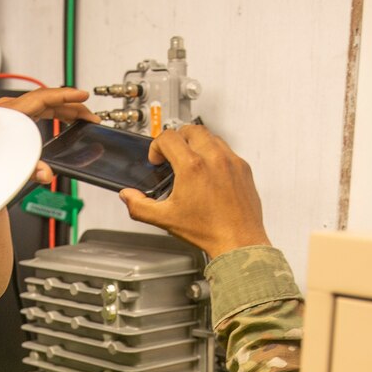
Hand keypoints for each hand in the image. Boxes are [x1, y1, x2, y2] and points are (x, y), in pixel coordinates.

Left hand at [0, 87, 99, 183]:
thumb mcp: (11, 166)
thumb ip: (32, 171)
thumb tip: (47, 175)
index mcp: (12, 114)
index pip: (45, 97)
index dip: (66, 95)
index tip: (83, 94)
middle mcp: (10, 111)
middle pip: (47, 101)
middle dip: (71, 107)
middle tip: (89, 117)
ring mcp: (9, 114)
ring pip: (42, 106)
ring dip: (63, 112)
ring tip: (80, 121)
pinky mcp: (10, 121)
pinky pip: (37, 112)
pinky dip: (52, 115)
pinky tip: (60, 123)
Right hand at [119, 126, 270, 257]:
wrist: (238, 241)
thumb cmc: (208, 231)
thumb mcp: (166, 219)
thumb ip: (140, 206)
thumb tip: (128, 196)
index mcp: (192, 167)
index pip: (168, 138)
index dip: (156, 146)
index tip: (157, 159)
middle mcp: (214, 158)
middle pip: (191, 130)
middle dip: (177, 139)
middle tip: (171, 154)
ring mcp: (231, 161)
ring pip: (211, 136)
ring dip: (196, 144)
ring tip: (190, 161)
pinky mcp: (243, 168)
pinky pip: (226, 150)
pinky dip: (214, 154)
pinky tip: (208, 172)